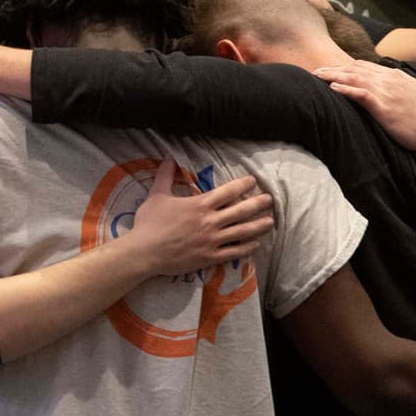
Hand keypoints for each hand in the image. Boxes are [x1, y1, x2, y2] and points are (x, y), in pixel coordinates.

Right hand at [113, 158, 273, 275]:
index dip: (242, 185)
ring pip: (242, 231)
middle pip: (241, 211)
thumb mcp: (156, 195)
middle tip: (269, 200)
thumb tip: (168, 157)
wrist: (145, 252)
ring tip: (270, 221)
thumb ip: (165, 176)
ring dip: (258, 226)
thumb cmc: (149, 223)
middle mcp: (210, 221)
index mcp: (200, 205)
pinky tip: (256, 244)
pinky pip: (234, 252)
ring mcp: (212, 241)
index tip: (252, 181)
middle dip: (258, 204)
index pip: (228, 192)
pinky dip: (247, 248)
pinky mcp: (210, 257)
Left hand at [315, 61, 415, 153]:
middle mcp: (390, 80)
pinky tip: (332, 88)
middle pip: (355, 69)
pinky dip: (345, 89)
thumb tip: (389, 84)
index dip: (346, 66)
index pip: (365, 66)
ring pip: (354, 78)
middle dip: (334, 68)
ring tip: (317, 76)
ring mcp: (387, 92)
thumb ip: (400, 86)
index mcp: (396, 76)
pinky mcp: (384, 106)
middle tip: (316, 71)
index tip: (331, 69)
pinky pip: (360, 94)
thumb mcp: (414, 93)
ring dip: (333, 76)